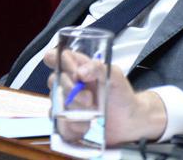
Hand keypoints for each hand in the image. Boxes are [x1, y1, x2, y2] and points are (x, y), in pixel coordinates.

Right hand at [44, 49, 168, 144]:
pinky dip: (73, 126)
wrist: (128, 121)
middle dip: (72, 91)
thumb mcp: (115, 76)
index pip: (57, 57)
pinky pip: (59, 124)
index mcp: (79, 68)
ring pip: (56, 104)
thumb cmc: (122, 95)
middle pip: (54, 81)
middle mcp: (70, 84)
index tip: (72, 72)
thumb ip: (98, 67)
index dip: (56, 60)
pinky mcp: (66, 122)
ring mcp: (66, 103)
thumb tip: (80, 72)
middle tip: (89, 99)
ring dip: (74, 111)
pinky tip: (86, 125)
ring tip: (92, 113)